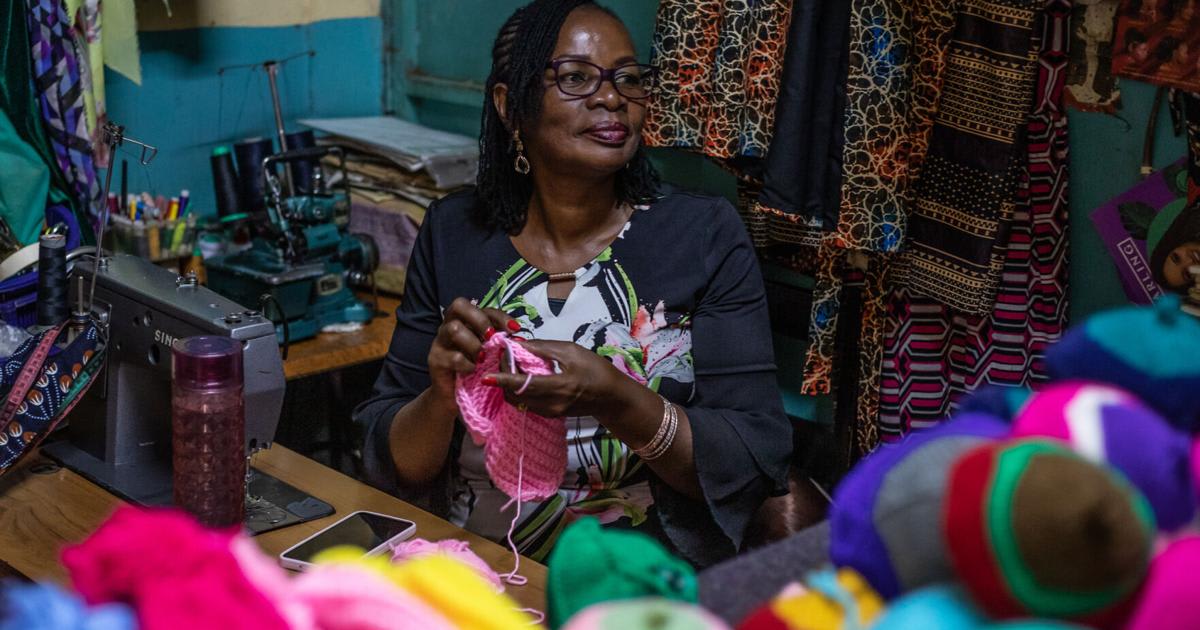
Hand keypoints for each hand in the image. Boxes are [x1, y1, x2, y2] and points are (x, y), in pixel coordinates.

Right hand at [428, 298, 519, 409]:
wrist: (455, 398)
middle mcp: (450, 326)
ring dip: (474, 344)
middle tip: (492, 338)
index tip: (514, 329)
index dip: (499, 315)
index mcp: (465, 321)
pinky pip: (454, 357)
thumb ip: (499, 341)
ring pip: (454, 328)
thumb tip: (517, 337)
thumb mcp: (490, 353)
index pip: (481, 307)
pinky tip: (473, 371)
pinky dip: (468, 365)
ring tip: (482, 358)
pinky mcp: (435, 360)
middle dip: (480, 320)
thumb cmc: (476, 371)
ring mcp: (440, 342)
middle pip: (459, 305)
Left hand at [484, 339, 628, 418]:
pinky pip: (526, 403)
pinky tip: (522, 376)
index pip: (523, 385)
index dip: (503, 380)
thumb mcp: (571, 351)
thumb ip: (543, 348)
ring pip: (518, 401)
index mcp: (559, 386)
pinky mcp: (549, 415)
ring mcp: (549, 412)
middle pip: (515, 395)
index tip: (487, 375)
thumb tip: (517, 344)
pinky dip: (518, 391)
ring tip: (512, 365)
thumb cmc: (595, 369)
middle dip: (503, 378)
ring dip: (509, 385)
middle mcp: (551, 404)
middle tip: (504, 357)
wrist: (610, 397)